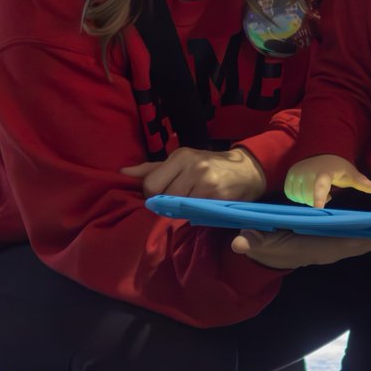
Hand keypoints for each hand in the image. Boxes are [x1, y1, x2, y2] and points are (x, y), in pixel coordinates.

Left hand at [123, 147, 265, 200]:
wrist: (247, 170)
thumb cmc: (209, 165)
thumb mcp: (181, 161)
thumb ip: (151, 168)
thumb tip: (123, 173)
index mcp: (180, 156)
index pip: (150, 183)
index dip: (151, 196)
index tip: (161, 197)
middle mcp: (192, 166)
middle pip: (161, 197)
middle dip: (164, 204)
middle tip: (176, 203)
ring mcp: (205, 181)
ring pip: (176, 207)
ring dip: (179, 211)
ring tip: (189, 203)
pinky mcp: (216, 196)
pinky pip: (193, 213)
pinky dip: (193, 214)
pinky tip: (200, 207)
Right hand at [231, 228, 370, 269]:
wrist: (269, 255)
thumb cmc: (267, 246)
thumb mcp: (258, 242)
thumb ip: (252, 241)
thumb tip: (239, 241)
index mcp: (317, 248)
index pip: (344, 244)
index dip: (365, 240)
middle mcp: (331, 250)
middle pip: (364, 245)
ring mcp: (334, 249)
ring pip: (365, 244)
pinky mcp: (335, 244)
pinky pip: (361, 241)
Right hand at [284, 155, 370, 207]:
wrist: (318, 152)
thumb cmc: (336, 167)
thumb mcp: (349, 173)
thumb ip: (361, 182)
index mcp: (324, 173)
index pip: (321, 186)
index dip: (320, 197)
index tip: (318, 208)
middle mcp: (308, 172)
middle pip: (309, 198)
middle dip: (317, 200)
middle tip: (327, 194)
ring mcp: (296, 174)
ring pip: (299, 197)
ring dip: (307, 198)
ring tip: (316, 190)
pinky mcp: (289, 177)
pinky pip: (291, 194)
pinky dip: (298, 196)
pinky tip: (306, 190)